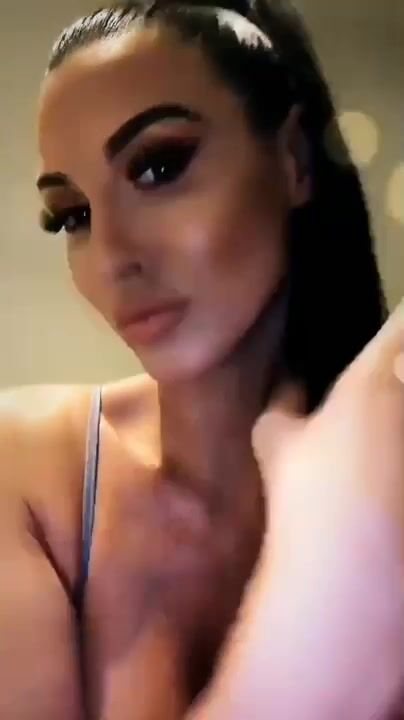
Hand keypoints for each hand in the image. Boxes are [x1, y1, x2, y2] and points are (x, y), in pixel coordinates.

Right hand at [190, 300, 403, 719]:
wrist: (346, 559)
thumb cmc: (306, 489)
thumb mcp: (275, 442)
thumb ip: (280, 406)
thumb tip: (286, 383)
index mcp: (372, 379)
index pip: (400, 326)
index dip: (402, 319)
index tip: (400, 321)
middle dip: (401, 362)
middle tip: (389, 374)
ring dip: (397, 410)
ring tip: (384, 432)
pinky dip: (398, 446)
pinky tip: (389, 464)